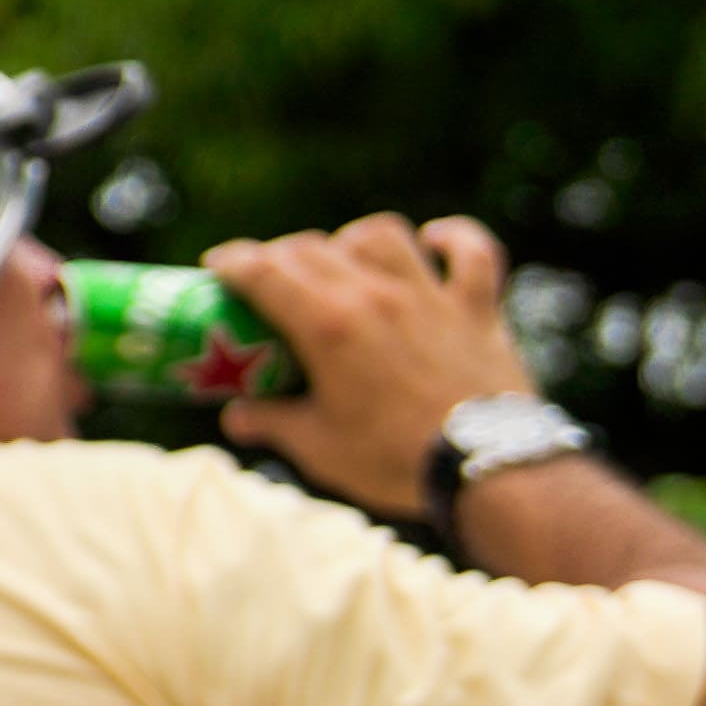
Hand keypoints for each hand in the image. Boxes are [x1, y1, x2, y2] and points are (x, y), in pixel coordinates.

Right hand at [209, 213, 531, 519]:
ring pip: (385, 235)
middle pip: (313, 247)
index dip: (232, 262)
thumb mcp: (320, 448)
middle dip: (280, 254)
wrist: (489, 469)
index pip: (262, 270)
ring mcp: (430, 297)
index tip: (216, 267)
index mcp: (327, 326)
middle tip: (269, 276)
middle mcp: (375, 296)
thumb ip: (273, 424)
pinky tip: (435, 241)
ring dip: (355, 240)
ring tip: (345, 258)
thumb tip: (236, 418)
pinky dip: (455, 240)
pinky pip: (474, 254)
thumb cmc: (395, 460)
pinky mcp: (477, 310)